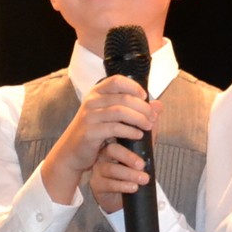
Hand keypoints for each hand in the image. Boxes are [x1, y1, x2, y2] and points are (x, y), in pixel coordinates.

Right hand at [37, 76, 156, 205]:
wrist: (72, 151)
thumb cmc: (96, 132)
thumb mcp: (112, 117)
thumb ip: (133, 109)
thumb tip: (159, 104)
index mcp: (96, 93)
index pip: (117, 80)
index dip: (133, 86)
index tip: (145, 97)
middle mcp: (91, 101)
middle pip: (123, 97)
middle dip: (142, 107)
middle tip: (153, 117)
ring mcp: (89, 116)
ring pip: (120, 111)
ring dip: (139, 118)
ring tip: (149, 126)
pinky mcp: (90, 132)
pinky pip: (114, 128)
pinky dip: (130, 131)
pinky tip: (138, 135)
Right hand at [88, 141, 150, 214]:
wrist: (121, 196)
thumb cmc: (130, 173)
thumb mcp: (141, 155)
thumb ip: (148, 139)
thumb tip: (156, 120)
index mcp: (113, 144)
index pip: (118, 136)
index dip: (129, 134)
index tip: (142, 137)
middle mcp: (103, 155)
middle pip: (112, 150)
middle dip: (128, 156)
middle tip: (142, 165)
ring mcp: (98, 170)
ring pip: (111, 169)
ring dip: (129, 174)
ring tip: (144, 179)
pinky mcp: (97, 184)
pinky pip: (108, 184)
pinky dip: (123, 186)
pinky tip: (134, 187)